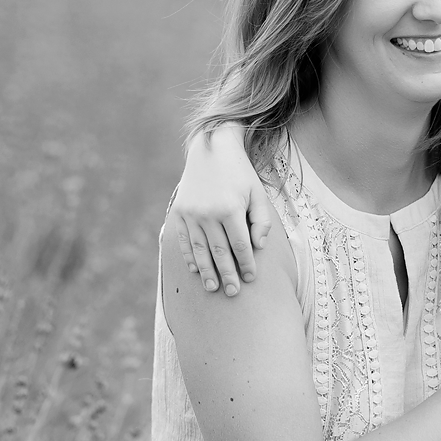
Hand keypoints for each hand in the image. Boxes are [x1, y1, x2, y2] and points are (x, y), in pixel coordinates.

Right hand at [168, 125, 272, 296]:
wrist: (211, 148)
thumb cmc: (240, 173)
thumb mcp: (257, 193)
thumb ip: (261, 221)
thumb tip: (258, 248)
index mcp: (230, 209)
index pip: (240, 246)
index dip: (246, 264)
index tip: (250, 278)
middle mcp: (208, 213)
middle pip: (219, 253)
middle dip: (227, 275)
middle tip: (233, 292)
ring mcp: (191, 213)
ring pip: (199, 250)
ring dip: (206, 272)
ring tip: (213, 288)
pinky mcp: (179, 211)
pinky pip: (184, 240)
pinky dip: (189, 256)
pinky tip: (195, 270)